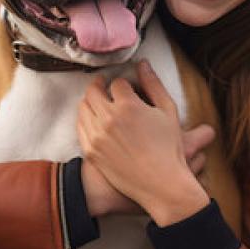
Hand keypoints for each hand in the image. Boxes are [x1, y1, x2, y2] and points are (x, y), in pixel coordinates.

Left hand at [77, 60, 211, 225]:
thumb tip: (142, 63)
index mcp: (128, 106)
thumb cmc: (169, 148)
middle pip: (94, 90)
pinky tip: (95, 119)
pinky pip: (80, 126)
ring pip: (83, 106)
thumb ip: (153, 84)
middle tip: (105, 84)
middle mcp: (108, 118)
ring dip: (91, 99)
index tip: (127, 86)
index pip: (117, 82)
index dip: (123, 82)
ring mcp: (96, 136)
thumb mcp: (168, 111)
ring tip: (99, 100)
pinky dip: (86, 118)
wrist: (160, 184)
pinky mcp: (90, 151)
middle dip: (100, 84)